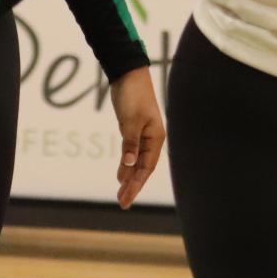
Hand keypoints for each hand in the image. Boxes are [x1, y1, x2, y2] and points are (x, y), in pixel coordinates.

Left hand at [106, 67, 164, 207]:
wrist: (128, 73)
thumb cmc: (132, 95)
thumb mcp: (130, 120)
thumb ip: (130, 143)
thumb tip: (130, 165)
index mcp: (155, 138)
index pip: (146, 168)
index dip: (136, 185)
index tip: (125, 199)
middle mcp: (152, 139)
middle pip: (143, 168)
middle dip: (133, 186)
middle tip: (122, 203)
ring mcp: (143, 134)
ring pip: (137, 162)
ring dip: (129, 177)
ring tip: (121, 194)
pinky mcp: (134, 129)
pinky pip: (132, 152)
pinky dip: (126, 164)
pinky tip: (121, 174)